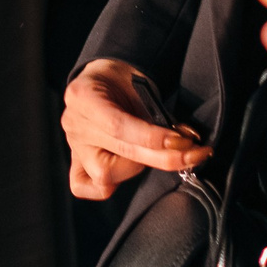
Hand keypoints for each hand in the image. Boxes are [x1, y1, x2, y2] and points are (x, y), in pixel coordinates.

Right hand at [61, 59, 210, 200]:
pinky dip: (106, 187)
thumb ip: (158, 115)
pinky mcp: (77, 163)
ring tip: (152, 154)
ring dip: (137, 170)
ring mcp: (74, 147)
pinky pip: (83, 187)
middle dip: (162, 158)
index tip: (182, 142)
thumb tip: (187, 142)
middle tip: (192, 154)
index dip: (153, 138)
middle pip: (119, 154)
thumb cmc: (123, 80)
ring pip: (103, 177)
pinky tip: (127, 173)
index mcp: (83, 96)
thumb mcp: (140, 86)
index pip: (118, 126)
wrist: (103, 78)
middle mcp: (74, 125)